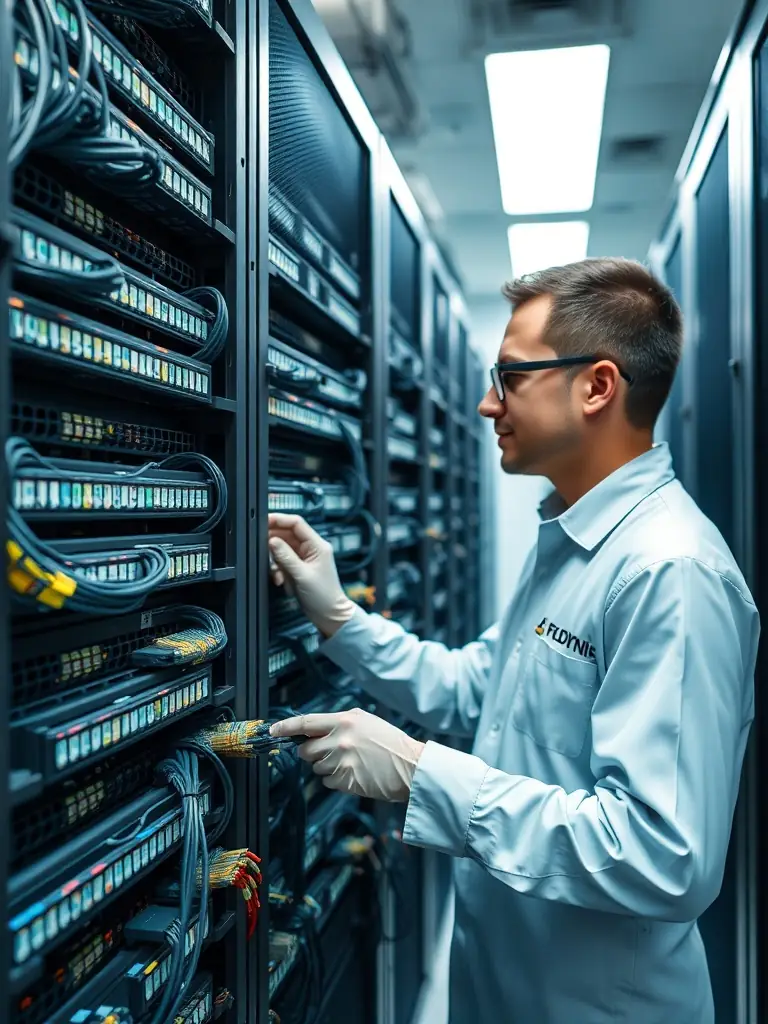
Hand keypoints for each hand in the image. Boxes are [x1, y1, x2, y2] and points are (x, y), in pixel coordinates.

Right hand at [268, 513, 356, 637]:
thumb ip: (285, 556)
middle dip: (273, 543)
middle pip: (287, 535)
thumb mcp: (301, 575)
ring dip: (275, 561)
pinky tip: (280, 581)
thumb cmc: (322, 595)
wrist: (329, 615)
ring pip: (283, 549)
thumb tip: (271, 540)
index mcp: (317, 545)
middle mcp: (311, 548)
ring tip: (276, 575)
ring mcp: (305, 558)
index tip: (263, 522)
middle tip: (261, 549)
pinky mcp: (299, 568)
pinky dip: (278, 570)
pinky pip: (284, 562)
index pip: (297, 523)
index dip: (279, 520)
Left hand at [270, 708, 424, 802]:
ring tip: (351, 763)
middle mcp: (340, 740)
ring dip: (327, 767)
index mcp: (345, 721)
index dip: (286, 727)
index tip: (273, 731)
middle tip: (331, 752)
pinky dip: (336, 780)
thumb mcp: (365, 721)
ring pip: (316, 768)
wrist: (411, 767)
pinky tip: (354, 774)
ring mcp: (342, 762)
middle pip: (306, 750)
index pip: (306, 723)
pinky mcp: (345, 781)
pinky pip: (327, 782)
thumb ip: (339, 723)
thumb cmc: (390, 742)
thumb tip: (312, 731)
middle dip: (313, 752)